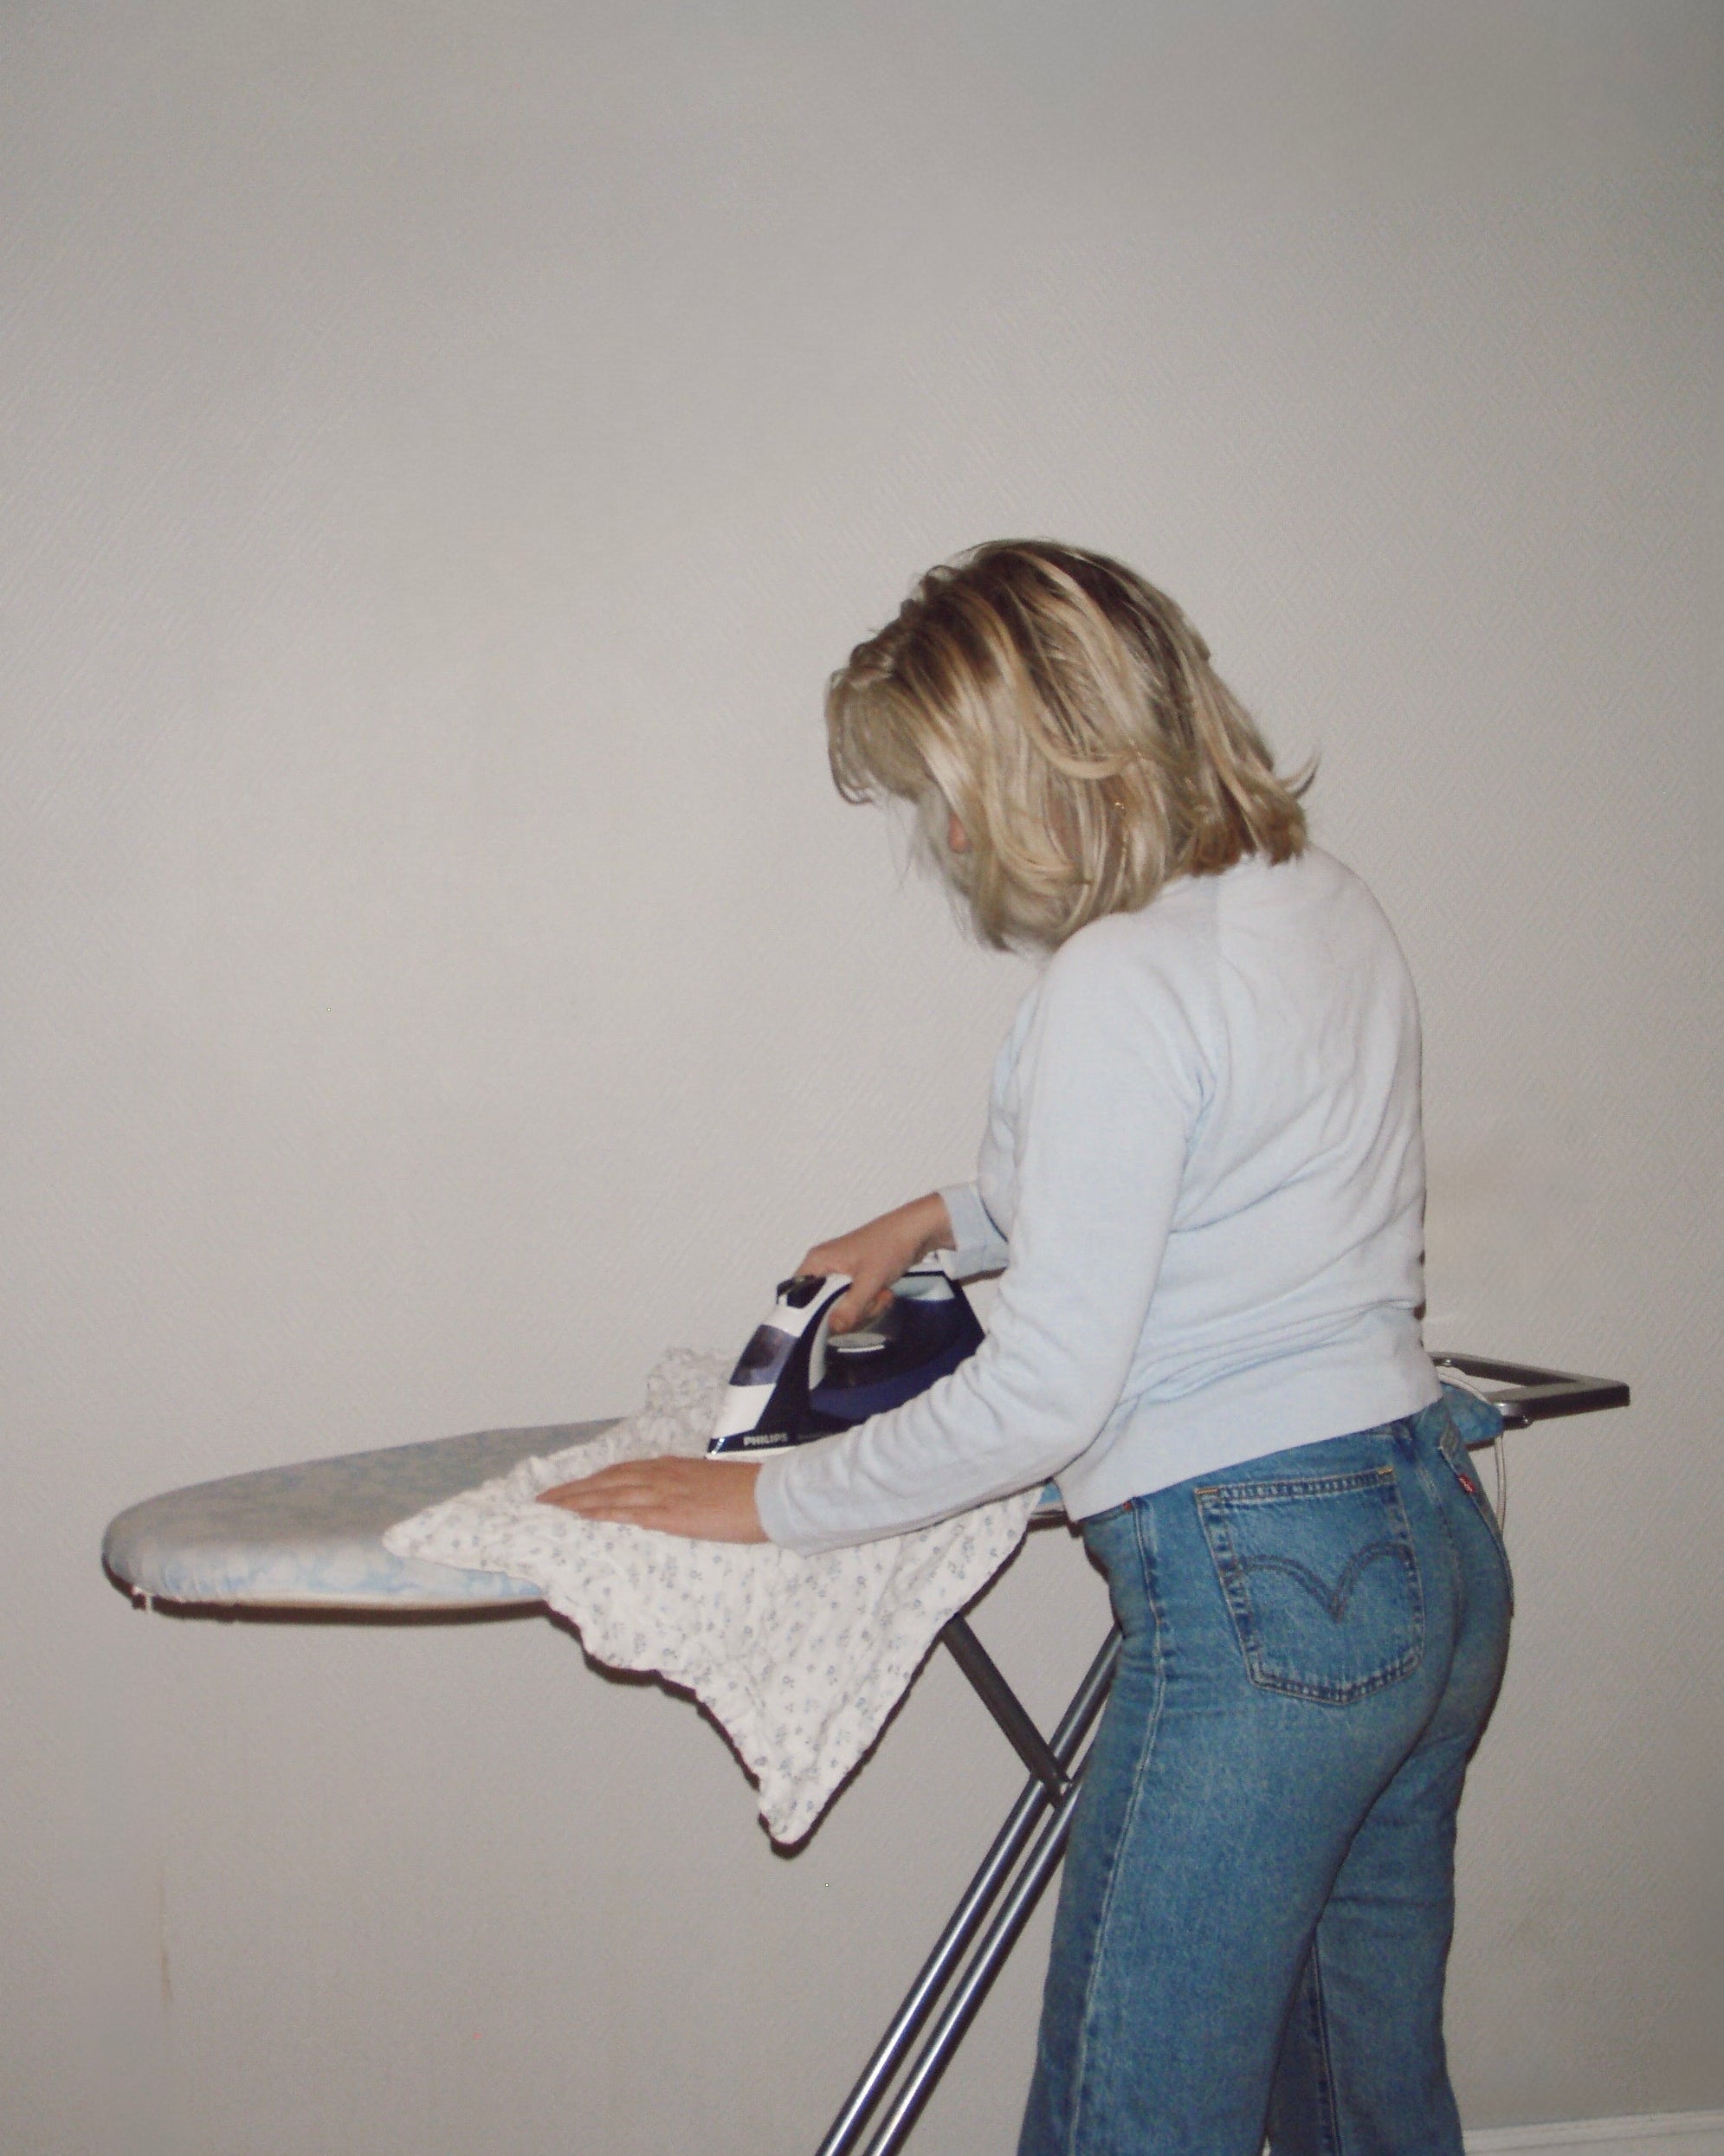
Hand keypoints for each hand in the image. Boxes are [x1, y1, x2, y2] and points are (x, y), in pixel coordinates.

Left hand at [536, 1456, 766, 1541]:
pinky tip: (581, 1519)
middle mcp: (660, 1475)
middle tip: (543, 1500)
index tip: (567, 1489)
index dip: (591, 1480)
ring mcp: (663, 1494)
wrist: (768, 1496)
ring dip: (576, 1502)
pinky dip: (600, 1513)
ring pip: (608, 1494)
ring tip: (550, 1510)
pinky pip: (626, 1513)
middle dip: (572, 1490)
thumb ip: (683, 1488)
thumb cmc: (745, 1491)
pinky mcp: (669, 1515)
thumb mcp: (707, 1483)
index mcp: (670, 1467)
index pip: (619, 1471)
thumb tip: (668, 1500)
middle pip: (605, 1480)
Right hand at [801, 1191, 953, 1332]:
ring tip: (881, 1294)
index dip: (808, 1314)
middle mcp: (823, 1268)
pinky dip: (870, 1303)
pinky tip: (884, 1293)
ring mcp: (839, 1274)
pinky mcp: (854, 1278)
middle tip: (870, 1301)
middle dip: (849, 1312)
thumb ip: (850, 1307)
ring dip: (865, 1309)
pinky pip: (854, 1302)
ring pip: (841, 1308)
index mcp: (817, 1262)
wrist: (916, 1231)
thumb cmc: (889, 1247)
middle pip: (821, 1307)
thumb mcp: (869, 1281)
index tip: (830, 1324)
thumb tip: (833, 1329)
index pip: (796, 1296)